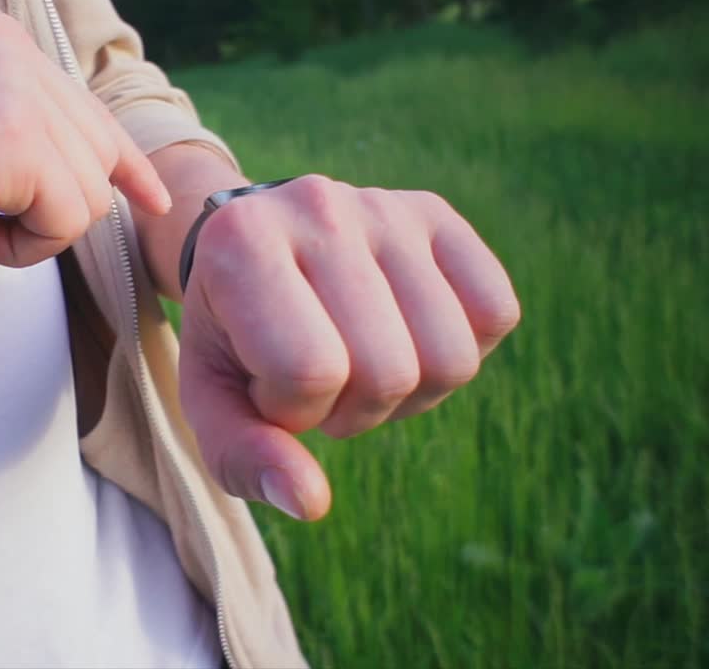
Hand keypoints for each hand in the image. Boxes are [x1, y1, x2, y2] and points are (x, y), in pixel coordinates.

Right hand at [0, 1, 169, 301]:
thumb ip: (13, 128)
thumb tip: (104, 172)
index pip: (86, 106)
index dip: (120, 162)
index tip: (151, 195)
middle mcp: (4, 44)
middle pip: (96, 151)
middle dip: (48, 206)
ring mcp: (7, 85)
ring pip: (89, 191)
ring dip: (32, 230)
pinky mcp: (7, 138)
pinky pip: (70, 219)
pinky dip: (24, 248)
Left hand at [177, 175, 519, 519]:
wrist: (252, 249)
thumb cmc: (230, 336)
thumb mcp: (211, 398)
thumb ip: (243, 456)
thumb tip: (311, 502)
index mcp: (242, 243)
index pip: (311, 370)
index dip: (294, 410)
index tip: (267, 387)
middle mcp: (318, 206)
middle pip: (389, 371)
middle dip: (351, 409)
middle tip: (315, 383)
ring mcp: (386, 205)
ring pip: (452, 356)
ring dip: (406, 393)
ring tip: (356, 364)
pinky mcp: (438, 213)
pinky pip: (497, 314)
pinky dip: (459, 352)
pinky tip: (402, 337)